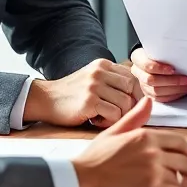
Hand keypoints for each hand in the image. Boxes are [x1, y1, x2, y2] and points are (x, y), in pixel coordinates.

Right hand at [23, 58, 140, 127]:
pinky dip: (109, 122)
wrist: (46, 99)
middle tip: (117, 114)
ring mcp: (94, 86)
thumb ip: (113, 81)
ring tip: (104, 117)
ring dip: (119, 116)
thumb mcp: (93, 79)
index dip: (136, 94)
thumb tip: (141, 96)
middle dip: (130, 106)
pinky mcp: (89, 101)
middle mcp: (100, 72)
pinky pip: (115, 114)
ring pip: (126, 103)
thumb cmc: (72, 94)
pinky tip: (96, 120)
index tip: (130, 106)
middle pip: (133, 89)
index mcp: (103, 64)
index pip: (133, 77)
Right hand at [73, 97, 186, 186]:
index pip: (178, 141)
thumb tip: (148, 101)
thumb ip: (134, 118)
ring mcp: (153, 171)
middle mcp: (152, 151)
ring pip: (182, 178)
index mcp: (144, 136)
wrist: (80, 182)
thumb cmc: (93, 161)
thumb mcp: (113, 133)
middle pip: (185, 160)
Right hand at [130, 47, 186, 101]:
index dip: (159, 68)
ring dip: (176, 89)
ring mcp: (142, 84)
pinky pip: (161, 99)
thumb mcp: (162, 48)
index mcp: (137, 58)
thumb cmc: (161, 52)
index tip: (173, 69)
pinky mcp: (149, 94)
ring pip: (156, 91)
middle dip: (172, 81)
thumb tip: (183, 57)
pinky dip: (174, 95)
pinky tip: (184, 91)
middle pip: (151, 80)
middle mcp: (138, 72)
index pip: (146, 65)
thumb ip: (167, 52)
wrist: (157, 58)